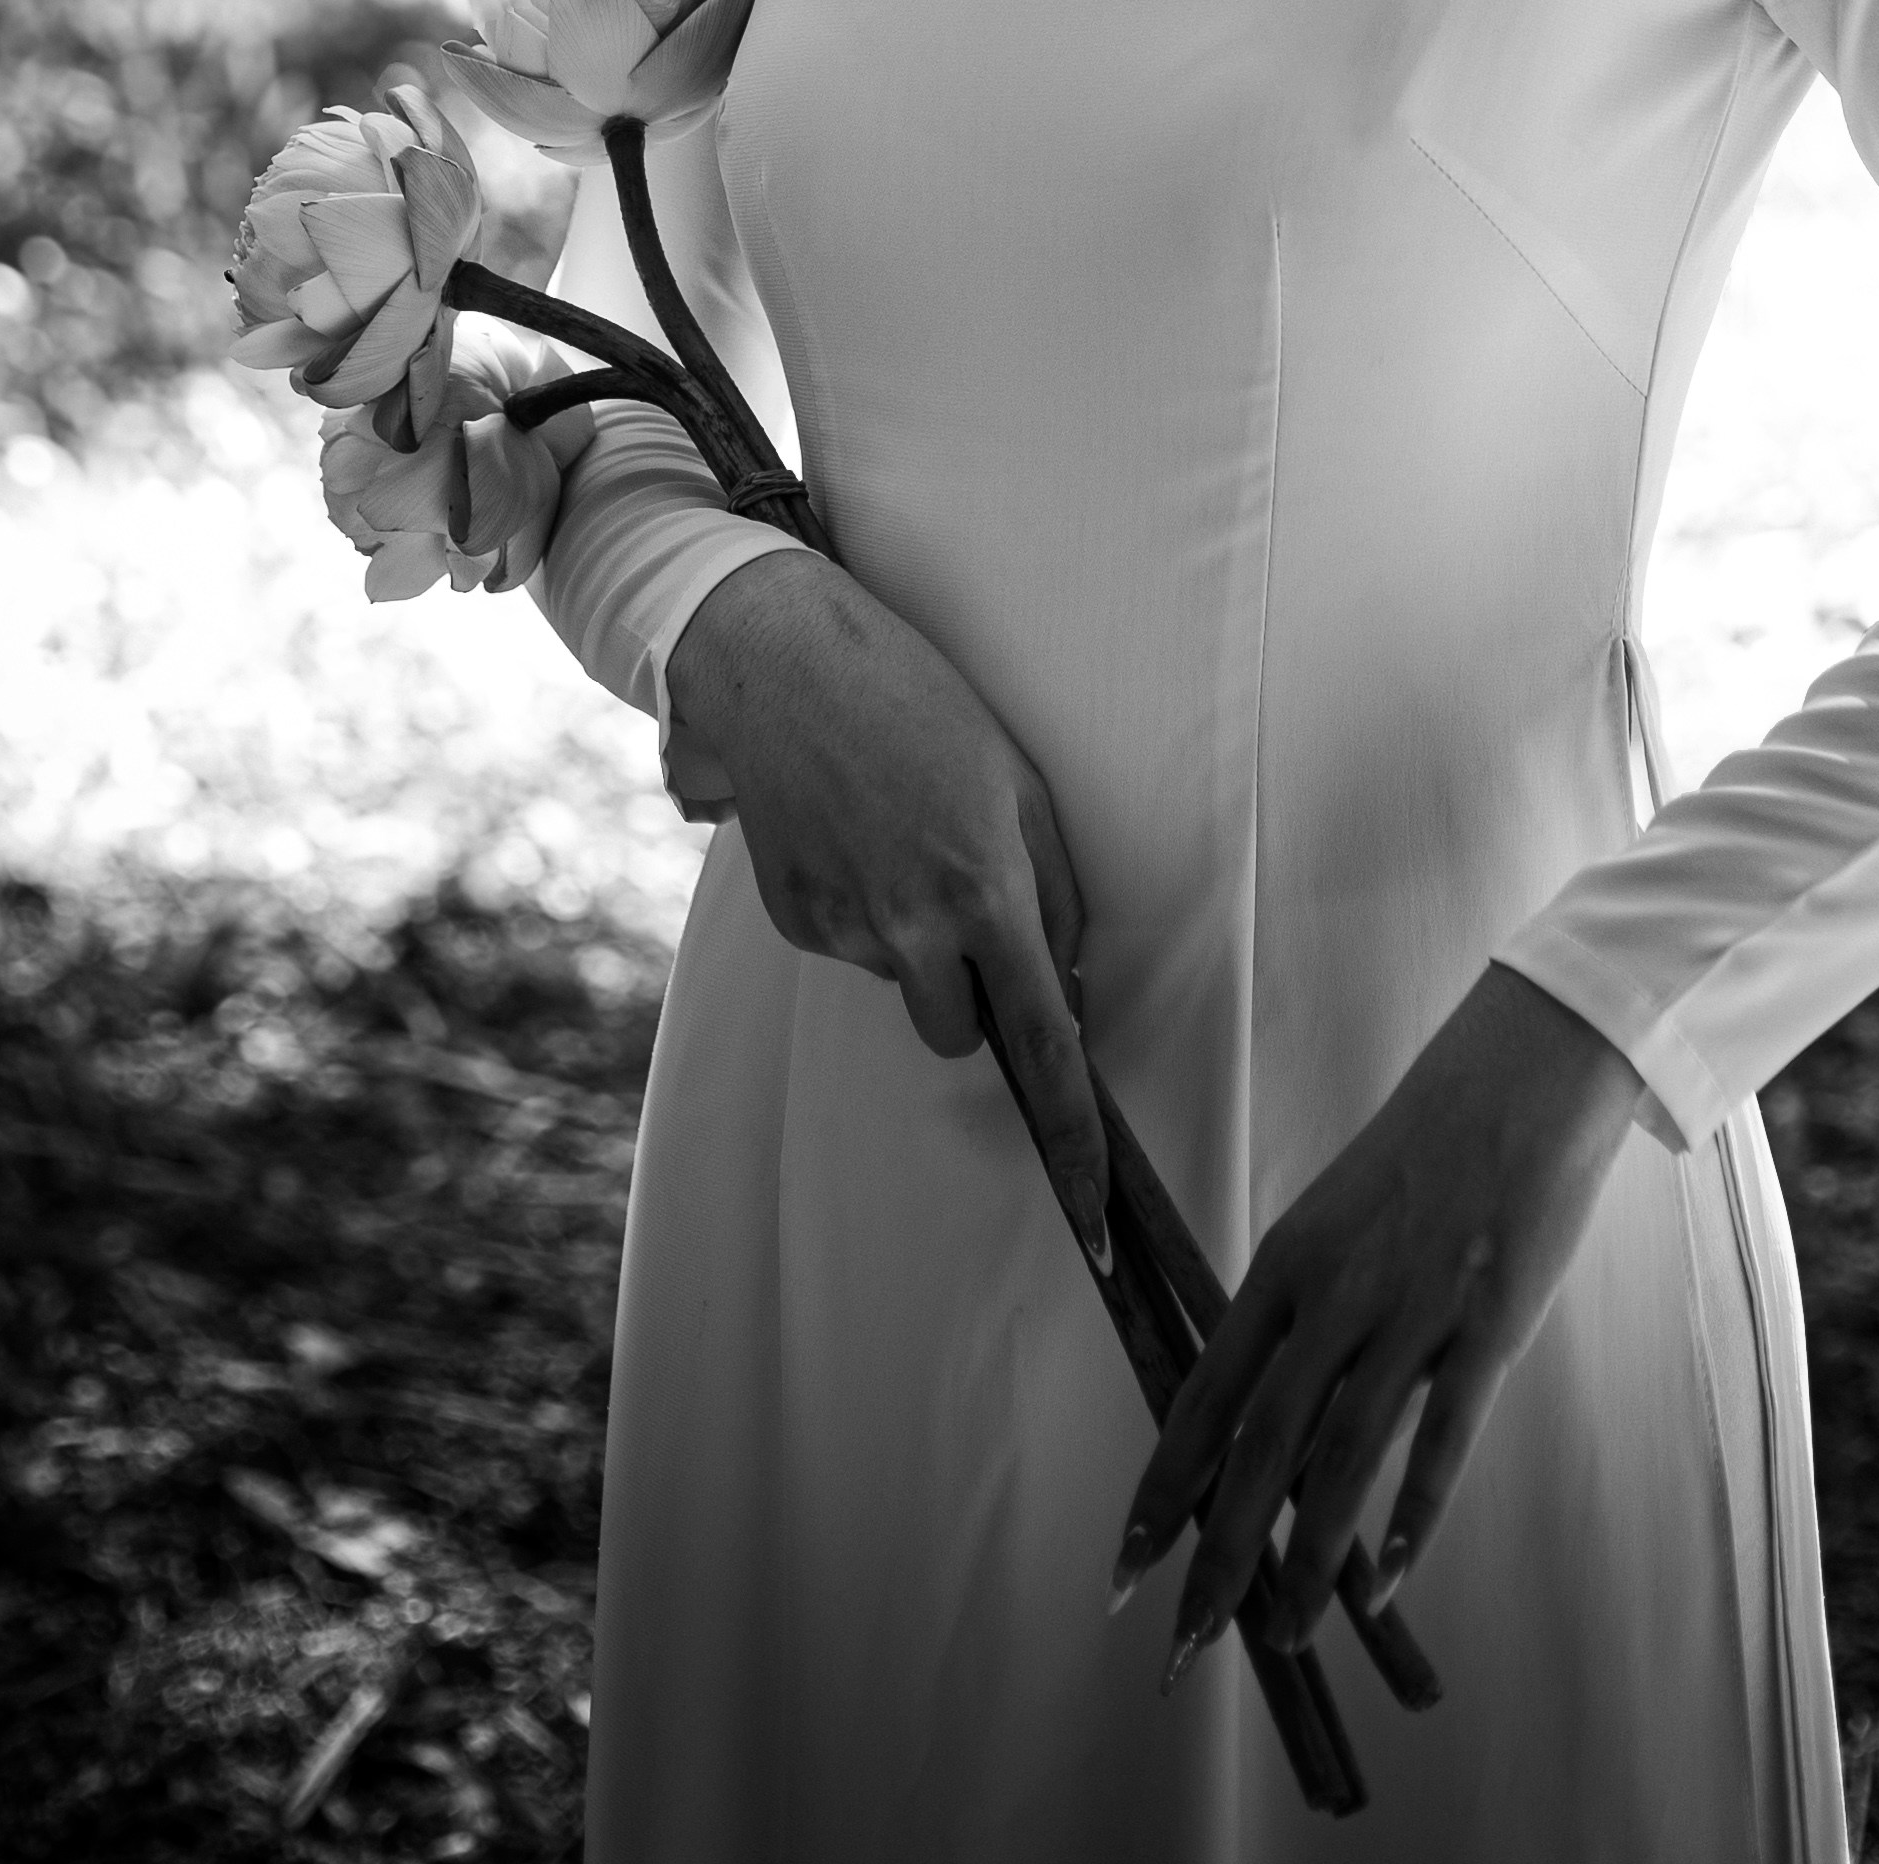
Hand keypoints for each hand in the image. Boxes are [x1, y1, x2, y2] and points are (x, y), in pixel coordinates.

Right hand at [658, 545, 1108, 1256]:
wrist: (784, 662)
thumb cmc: (920, 704)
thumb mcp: (1020, 783)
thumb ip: (1053, 892)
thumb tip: (1063, 979)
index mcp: (986, 893)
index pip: (1044, 1045)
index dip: (1074, 1137)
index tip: (1095, 1215)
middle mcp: (912, 929)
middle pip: (958, 1033)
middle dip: (971, 995)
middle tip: (966, 902)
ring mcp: (843, 931)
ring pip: (901, 985)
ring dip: (913, 942)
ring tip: (899, 837)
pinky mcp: (792, 919)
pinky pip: (849, 947)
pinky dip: (860, 908)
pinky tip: (852, 833)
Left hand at [1114, 965, 1641, 1675]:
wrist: (1519, 1078)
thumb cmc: (1422, 1158)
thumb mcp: (1335, 1225)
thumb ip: (1301, 1322)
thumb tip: (1264, 1432)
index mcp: (1285, 1267)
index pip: (1203, 1397)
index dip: (1162, 1490)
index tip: (1125, 1569)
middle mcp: (1333, 1295)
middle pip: (1259, 1447)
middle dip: (1216, 1556)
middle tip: (1183, 1647)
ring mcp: (1411, 1312)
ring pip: (1341, 1458)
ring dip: (1307, 1561)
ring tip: (1281, 1639)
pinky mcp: (1489, 1326)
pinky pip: (1443, 1438)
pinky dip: (1412, 1518)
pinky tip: (1386, 1586)